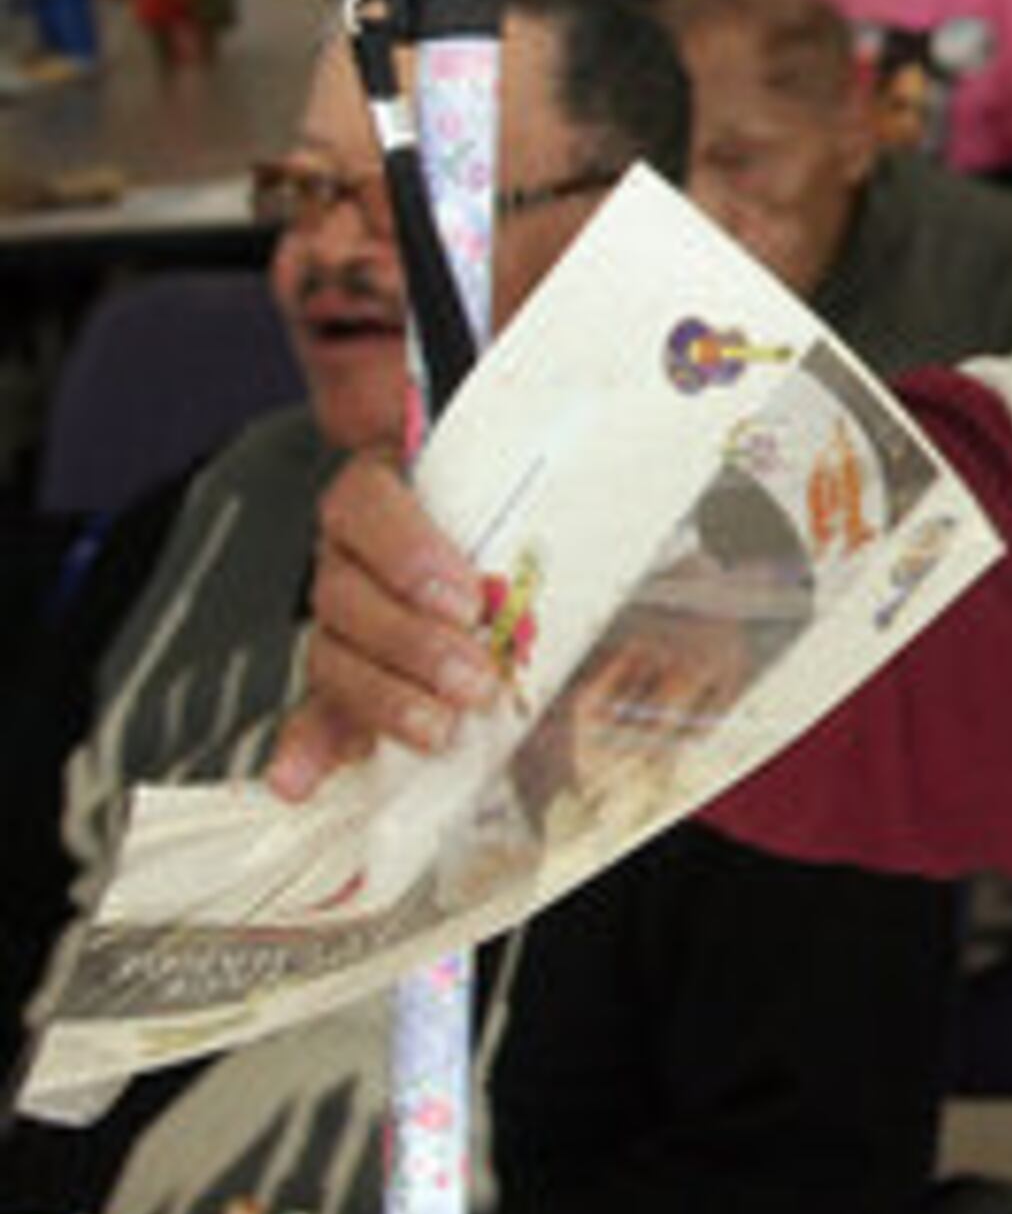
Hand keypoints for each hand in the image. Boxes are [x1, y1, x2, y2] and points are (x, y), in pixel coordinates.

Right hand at [269, 451, 493, 796]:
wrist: (490, 528)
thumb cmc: (497, 502)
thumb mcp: (507, 471)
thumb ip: (502, 450)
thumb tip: (509, 433)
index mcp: (378, 491)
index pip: (367, 507)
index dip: (408, 556)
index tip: (464, 601)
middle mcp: (344, 552)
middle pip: (348, 597)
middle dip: (414, 646)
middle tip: (473, 681)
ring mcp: (339, 615)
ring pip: (335, 657)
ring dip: (384, 701)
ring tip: (437, 730)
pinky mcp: (345, 671)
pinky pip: (316, 707)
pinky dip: (310, 746)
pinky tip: (301, 780)